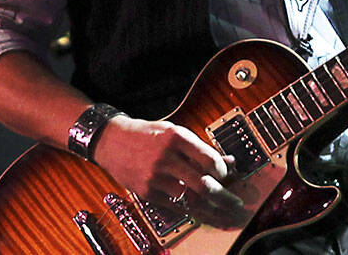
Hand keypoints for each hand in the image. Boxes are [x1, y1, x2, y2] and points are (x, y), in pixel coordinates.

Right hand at [93, 116, 247, 228]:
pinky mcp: (147, 192)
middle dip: (224, 197)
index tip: (227, 176)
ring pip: (190, 199)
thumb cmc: (148, 135)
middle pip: (203, 184)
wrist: (113, 141)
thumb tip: (229, 163)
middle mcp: (166, 157)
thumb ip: (201, 148)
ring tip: (223, 214)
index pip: (209, 160)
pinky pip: (174, 206)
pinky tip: (203, 213)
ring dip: (211, 209)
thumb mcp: (175, 133)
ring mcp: (155, 177)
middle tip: (235, 203)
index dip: (223, 171)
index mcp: (176, 137)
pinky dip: (191, 210)